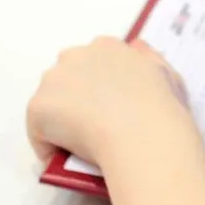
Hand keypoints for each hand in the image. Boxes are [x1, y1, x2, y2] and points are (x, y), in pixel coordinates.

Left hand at [27, 37, 191, 166]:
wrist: (143, 135)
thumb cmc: (161, 107)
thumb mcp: (166, 74)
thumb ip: (148, 59)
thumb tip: (135, 47)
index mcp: (107, 47)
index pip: (93, 62)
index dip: (100, 86)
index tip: (110, 105)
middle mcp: (75, 56)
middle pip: (66, 78)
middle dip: (75, 98)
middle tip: (95, 125)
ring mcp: (53, 81)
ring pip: (50, 103)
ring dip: (61, 120)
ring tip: (81, 144)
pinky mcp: (38, 107)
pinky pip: (39, 132)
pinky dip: (50, 146)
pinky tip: (68, 158)